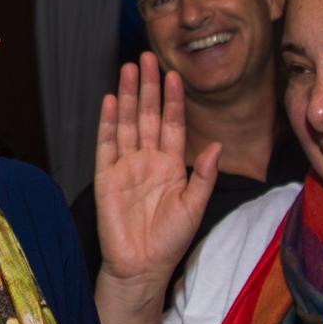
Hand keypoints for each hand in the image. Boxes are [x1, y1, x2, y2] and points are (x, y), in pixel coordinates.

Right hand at [95, 52, 220, 286]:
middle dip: (148, 86)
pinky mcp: (106, 176)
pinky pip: (106, 143)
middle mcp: (147, 160)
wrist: (141, 266)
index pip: (172, 124)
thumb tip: (216, 145)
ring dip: (128, 96)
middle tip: (147, 57)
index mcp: (171, 165)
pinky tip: (111, 100)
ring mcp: (125, 166)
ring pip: (127, 122)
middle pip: (147, 115)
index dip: (173, 99)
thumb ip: (204, 175)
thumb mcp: (195, 206)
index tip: (175, 74)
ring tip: (128, 68)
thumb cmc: (170, 240)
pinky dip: (108, 122)